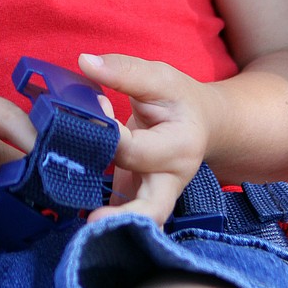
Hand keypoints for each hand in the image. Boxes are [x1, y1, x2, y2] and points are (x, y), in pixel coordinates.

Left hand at [78, 53, 211, 226]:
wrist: (203, 123)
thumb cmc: (179, 99)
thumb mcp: (159, 78)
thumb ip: (123, 71)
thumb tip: (84, 61)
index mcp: (179, 145)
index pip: (134, 149)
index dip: (107, 133)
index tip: (96, 107)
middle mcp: (172, 177)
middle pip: (153, 206)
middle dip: (125, 215)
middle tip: (93, 219)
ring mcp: (159, 193)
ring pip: (145, 221)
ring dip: (117, 225)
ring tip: (87, 225)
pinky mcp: (143, 197)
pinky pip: (130, 216)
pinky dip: (110, 220)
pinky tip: (84, 218)